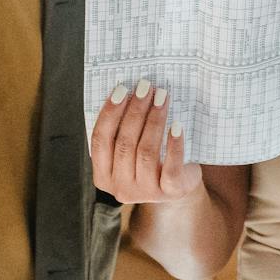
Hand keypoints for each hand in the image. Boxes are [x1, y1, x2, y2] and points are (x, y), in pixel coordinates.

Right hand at [90, 79, 202, 203]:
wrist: (179, 187)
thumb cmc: (151, 161)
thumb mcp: (131, 151)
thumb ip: (123, 131)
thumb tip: (128, 92)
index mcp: (103, 177)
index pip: (99, 141)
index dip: (109, 114)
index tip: (120, 90)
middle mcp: (121, 188)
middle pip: (124, 144)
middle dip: (135, 112)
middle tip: (145, 87)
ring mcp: (145, 192)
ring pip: (146, 152)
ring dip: (154, 121)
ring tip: (161, 97)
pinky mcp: (170, 192)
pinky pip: (171, 166)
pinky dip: (173, 144)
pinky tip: (177, 125)